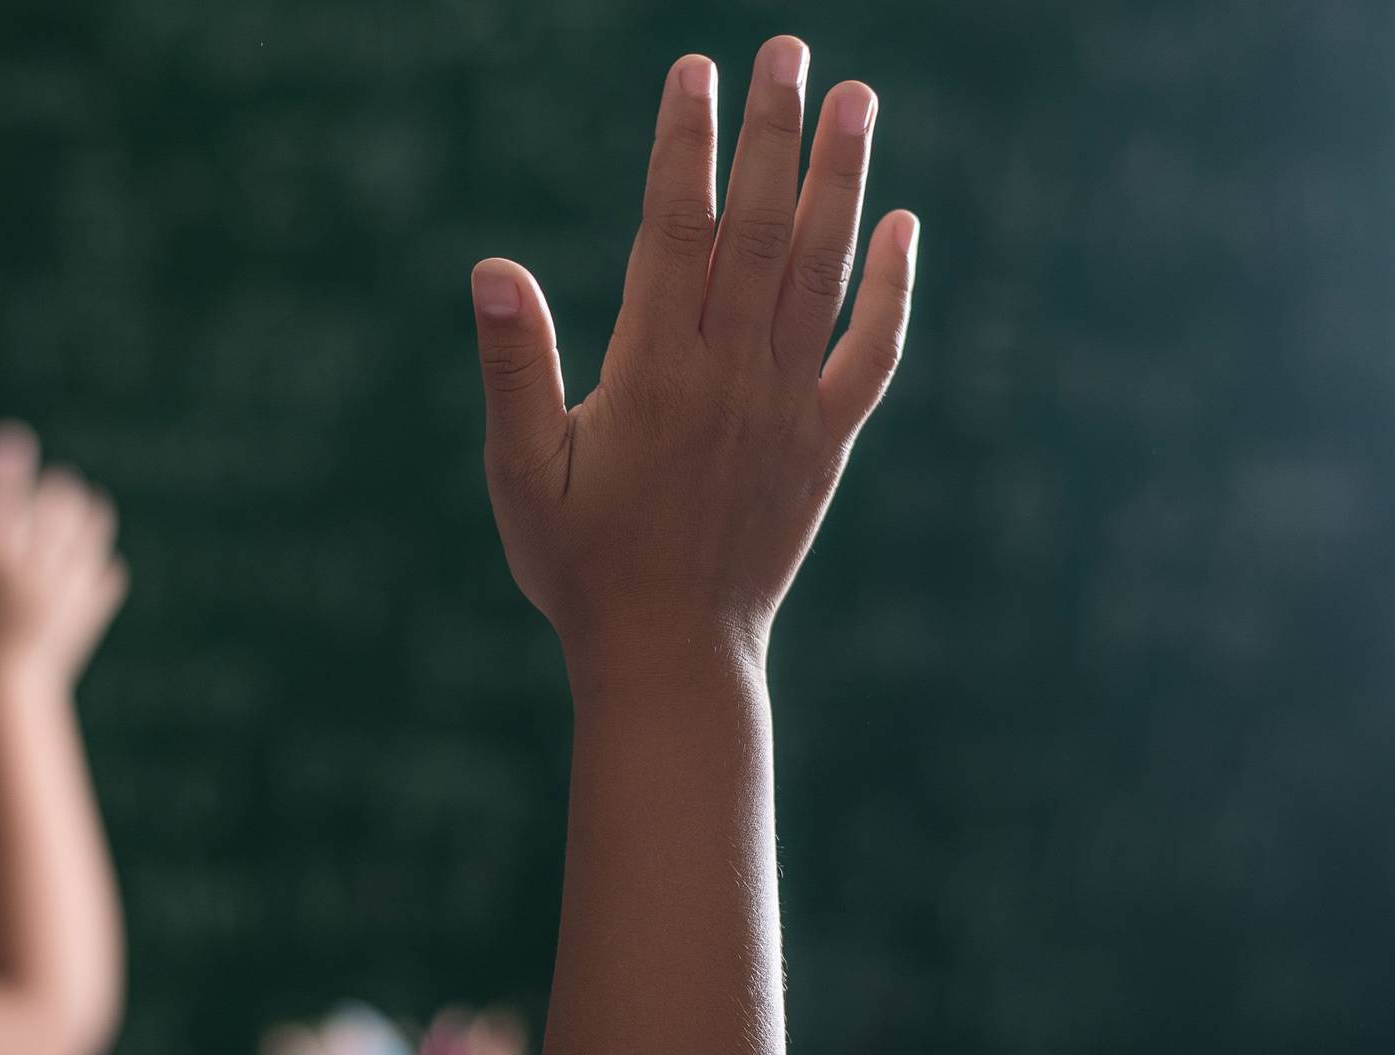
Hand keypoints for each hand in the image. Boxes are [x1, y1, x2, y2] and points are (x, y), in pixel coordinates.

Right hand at [0, 423, 128, 689]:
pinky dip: (91, 567)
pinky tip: (67, 584)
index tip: (10, 442)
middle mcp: (26, 571)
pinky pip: (106, 564)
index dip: (0, 468)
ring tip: (63, 530)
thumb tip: (10, 467)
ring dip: (81, 514)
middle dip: (54, 490)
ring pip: (93, 518)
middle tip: (45, 500)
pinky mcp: (92, 604)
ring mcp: (64, 588)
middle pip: (58, 497)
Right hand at [470, 36, 917, 666]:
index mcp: (655, 370)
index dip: (687, 144)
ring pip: (824, 269)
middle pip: (763, 225)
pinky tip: (902, 223)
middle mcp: (732, 374)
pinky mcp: (826, 441)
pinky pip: (871, 351)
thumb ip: (513, 367)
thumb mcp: (519, 471)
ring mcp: (788, 405)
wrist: (669, 654)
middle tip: (788, 47)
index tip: (694, 72)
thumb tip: (493, 271)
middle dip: (774, 130)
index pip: (677, 228)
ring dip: (842, 177)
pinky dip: (891, 286)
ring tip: (855, 97)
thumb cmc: (578, 564)